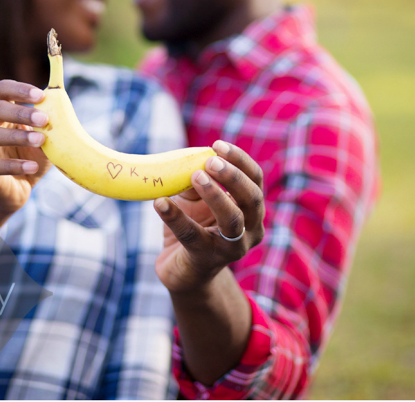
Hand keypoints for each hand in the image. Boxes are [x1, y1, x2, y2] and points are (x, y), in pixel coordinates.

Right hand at [0, 80, 51, 214]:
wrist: (14, 190)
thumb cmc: (29, 157)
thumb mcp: (43, 140)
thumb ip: (50, 126)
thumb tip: (64, 111)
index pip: (2, 90)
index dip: (19, 89)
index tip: (41, 95)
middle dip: (19, 112)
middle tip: (44, 119)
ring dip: (16, 136)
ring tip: (40, 140)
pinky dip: (14, 165)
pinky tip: (32, 166)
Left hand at [153, 140, 265, 293]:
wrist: (184, 270)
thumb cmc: (193, 225)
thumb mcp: (195, 198)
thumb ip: (195, 179)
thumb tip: (187, 160)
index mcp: (250, 208)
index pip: (254, 179)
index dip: (240, 160)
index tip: (218, 145)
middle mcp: (250, 229)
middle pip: (252, 199)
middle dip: (233, 177)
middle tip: (210, 162)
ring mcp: (232, 248)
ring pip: (232, 220)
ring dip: (215, 195)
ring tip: (194, 177)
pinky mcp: (207, 259)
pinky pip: (192, 236)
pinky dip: (175, 217)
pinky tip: (159, 203)